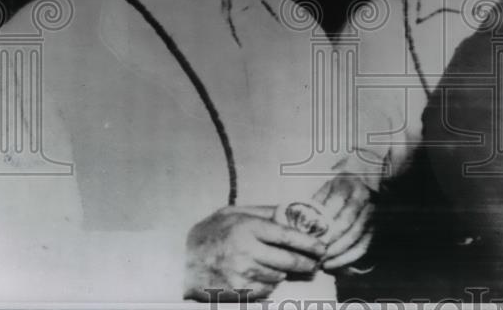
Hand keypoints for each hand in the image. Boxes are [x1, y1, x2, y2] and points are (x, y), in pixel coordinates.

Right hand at [184, 205, 325, 300]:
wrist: (179, 261)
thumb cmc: (210, 233)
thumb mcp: (233, 213)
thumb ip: (263, 212)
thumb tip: (292, 210)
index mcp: (248, 228)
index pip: (288, 236)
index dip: (309, 243)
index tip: (322, 247)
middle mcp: (247, 251)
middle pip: (289, 260)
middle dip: (306, 262)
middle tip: (315, 262)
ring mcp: (242, 274)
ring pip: (278, 276)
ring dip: (283, 272)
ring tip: (280, 265)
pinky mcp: (238, 292)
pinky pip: (265, 290)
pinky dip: (268, 284)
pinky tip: (261, 275)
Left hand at [311, 173, 373, 272]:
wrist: (363, 185)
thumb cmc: (339, 189)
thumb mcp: (326, 189)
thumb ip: (315, 204)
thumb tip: (301, 224)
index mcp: (347, 185)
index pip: (334, 207)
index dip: (322, 225)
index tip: (310, 239)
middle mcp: (363, 198)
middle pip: (346, 223)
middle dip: (329, 241)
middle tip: (315, 252)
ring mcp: (371, 214)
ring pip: (355, 237)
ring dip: (337, 253)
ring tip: (322, 261)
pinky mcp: (374, 228)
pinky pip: (363, 247)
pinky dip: (347, 259)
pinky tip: (333, 264)